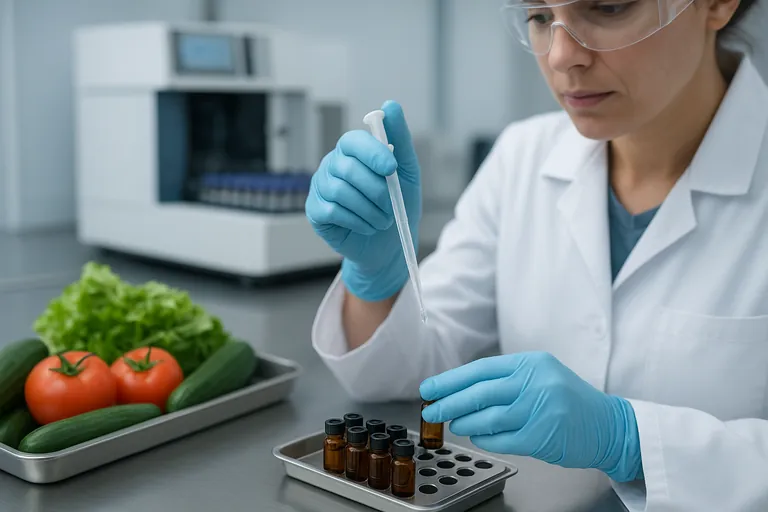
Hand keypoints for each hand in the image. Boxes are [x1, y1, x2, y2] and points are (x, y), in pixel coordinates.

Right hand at [305, 100, 421, 301]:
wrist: (389, 245)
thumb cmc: (398, 205)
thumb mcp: (407, 172)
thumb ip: (400, 138)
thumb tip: (390, 105)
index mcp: (353, 151)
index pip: (354, 140)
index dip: (372, 153)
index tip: (391, 169)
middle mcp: (333, 164)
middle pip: (348, 169)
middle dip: (377, 191)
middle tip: (391, 206)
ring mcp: (321, 187)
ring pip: (342, 192)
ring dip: (370, 210)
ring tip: (382, 219)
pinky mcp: (315, 211)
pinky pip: (333, 211)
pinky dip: (358, 221)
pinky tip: (367, 226)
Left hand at [419, 352, 642, 481]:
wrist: (609, 426)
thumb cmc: (568, 401)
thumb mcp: (540, 377)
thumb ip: (506, 381)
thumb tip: (459, 390)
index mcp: (531, 363)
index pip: (480, 370)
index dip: (451, 380)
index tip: (430, 388)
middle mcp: (535, 382)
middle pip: (479, 392)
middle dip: (449, 402)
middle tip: (431, 410)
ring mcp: (539, 410)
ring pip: (487, 417)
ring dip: (464, 422)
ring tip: (453, 424)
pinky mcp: (542, 436)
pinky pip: (501, 439)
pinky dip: (485, 439)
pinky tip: (478, 437)